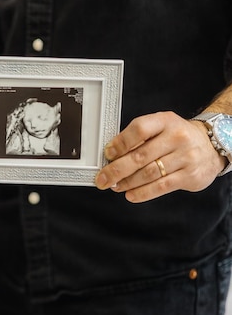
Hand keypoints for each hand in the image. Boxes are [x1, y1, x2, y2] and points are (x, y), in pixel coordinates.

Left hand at [94, 111, 225, 202]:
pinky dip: (142, 192)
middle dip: (116, 170)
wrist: (211, 146)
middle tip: (103, 179)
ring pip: (149, 173)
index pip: (139, 129)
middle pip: (140, 155)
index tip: (107, 155)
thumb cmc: (177, 138)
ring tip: (115, 186)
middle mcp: (177, 137)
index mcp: (165, 121)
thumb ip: (138, 138)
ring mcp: (186, 156)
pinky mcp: (190, 175)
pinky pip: (161, 186)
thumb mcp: (160, 128)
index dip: (120, 143)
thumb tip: (111, 156)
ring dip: (127, 182)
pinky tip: (131, 194)